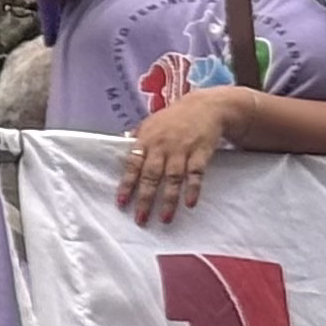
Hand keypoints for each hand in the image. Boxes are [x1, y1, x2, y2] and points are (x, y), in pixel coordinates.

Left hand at [114, 87, 245, 223]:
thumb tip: (118, 145)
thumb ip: (136, 137)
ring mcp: (182, 150)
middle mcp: (162, 147)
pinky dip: (193, 188)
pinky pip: (196, 173)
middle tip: (140, 219)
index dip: (126, 184)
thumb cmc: (174, 118)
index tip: (121, 203)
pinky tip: (190, 203)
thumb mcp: (150, 123)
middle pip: (151, 175)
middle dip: (145, 198)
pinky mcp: (201, 153)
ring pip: (173, 178)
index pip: (133, 165)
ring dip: (168, 199)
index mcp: (146, 140)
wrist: (206, 106)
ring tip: (164, 218)